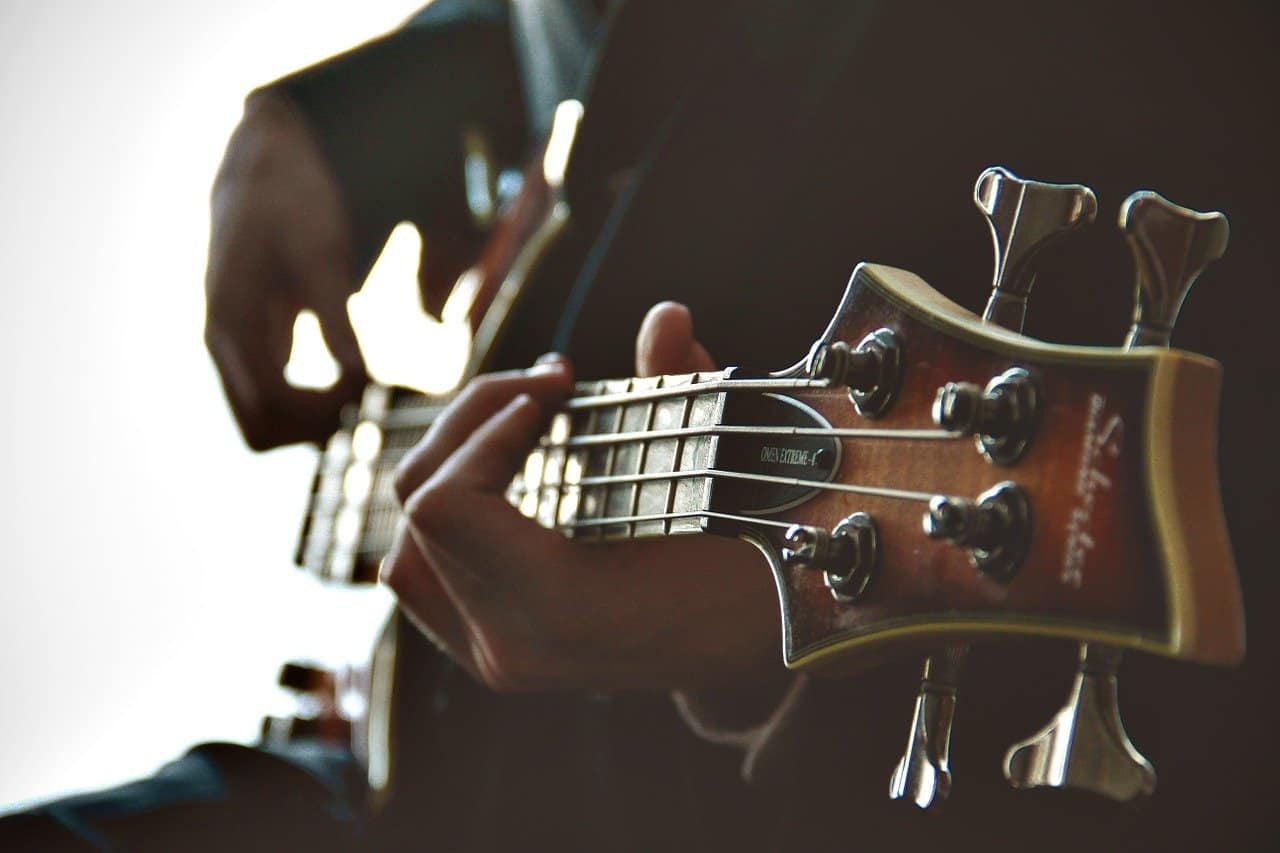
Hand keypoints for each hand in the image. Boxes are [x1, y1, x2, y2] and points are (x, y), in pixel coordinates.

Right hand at [205, 90, 365, 449]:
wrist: (264, 164)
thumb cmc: (293, 200)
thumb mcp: (321, 252)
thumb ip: (335, 317)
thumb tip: (359, 377)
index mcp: (231, 325)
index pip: (270, 410)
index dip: (324, 409)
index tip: (367, 378)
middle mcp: (223, 344)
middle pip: (261, 430)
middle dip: (317, 422)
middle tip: (366, 386)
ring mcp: (234, 347)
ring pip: (265, 421)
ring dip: (315, 416)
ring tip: (362, 379)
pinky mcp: (253, 343)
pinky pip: (275, 398)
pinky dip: (312, 400)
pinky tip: (352, 372)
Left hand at [381, 302, 784, 690]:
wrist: (755, 648)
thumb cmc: (753, 562)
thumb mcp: (727, 477)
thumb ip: (686, 393)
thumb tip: (666, 317)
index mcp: (560, 610)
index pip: (445, 506)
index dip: (485, 427)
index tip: (554, 391)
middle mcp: (511, 644)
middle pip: (419, 510)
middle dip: (473, 423)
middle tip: (548, 384)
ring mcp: (495, 656)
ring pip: (406, 548)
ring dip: (452, 468)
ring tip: (520, 425)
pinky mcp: (490, 652)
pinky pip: (423, 578)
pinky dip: (446, 519)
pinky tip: (503, 475)